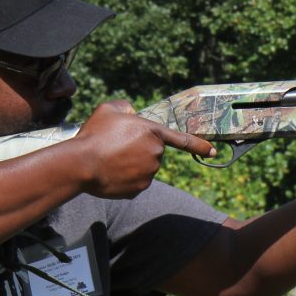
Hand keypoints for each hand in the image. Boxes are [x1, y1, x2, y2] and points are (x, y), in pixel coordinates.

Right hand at [72, 100, 215, 197]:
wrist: (82, 164)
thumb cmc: (94, 134)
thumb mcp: (108, 109)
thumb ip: (124, 107)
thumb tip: (130, 113)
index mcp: (152, 132)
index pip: (182, 139)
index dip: (199, 145)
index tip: (213, 151)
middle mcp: (156, 153)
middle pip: (152, 152)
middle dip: (138, 150)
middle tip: (115, 147)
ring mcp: (149, 173)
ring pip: (144, 168)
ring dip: (131, 164)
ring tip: (110, 159)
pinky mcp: (139, 189)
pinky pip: (135, 182)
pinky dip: (125, 178)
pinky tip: (111, 172)